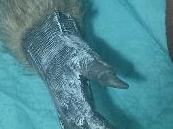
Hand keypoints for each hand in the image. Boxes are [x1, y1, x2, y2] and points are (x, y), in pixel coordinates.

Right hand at [23, 11, 127, 128]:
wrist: (48, 51)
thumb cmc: (70, 54)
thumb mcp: (87, 60)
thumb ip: (103, 73)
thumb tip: (124, 86)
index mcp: (72, 96)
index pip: (89, 117)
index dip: (102, 126)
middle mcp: (66, 107)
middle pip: (82, 126)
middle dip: (98, 128)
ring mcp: (63, 110)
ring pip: (74, 127)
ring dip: (90, 128)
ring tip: (108, 128)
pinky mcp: (63, 110)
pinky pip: (69, 125)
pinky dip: (80, 127)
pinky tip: (93, 128)